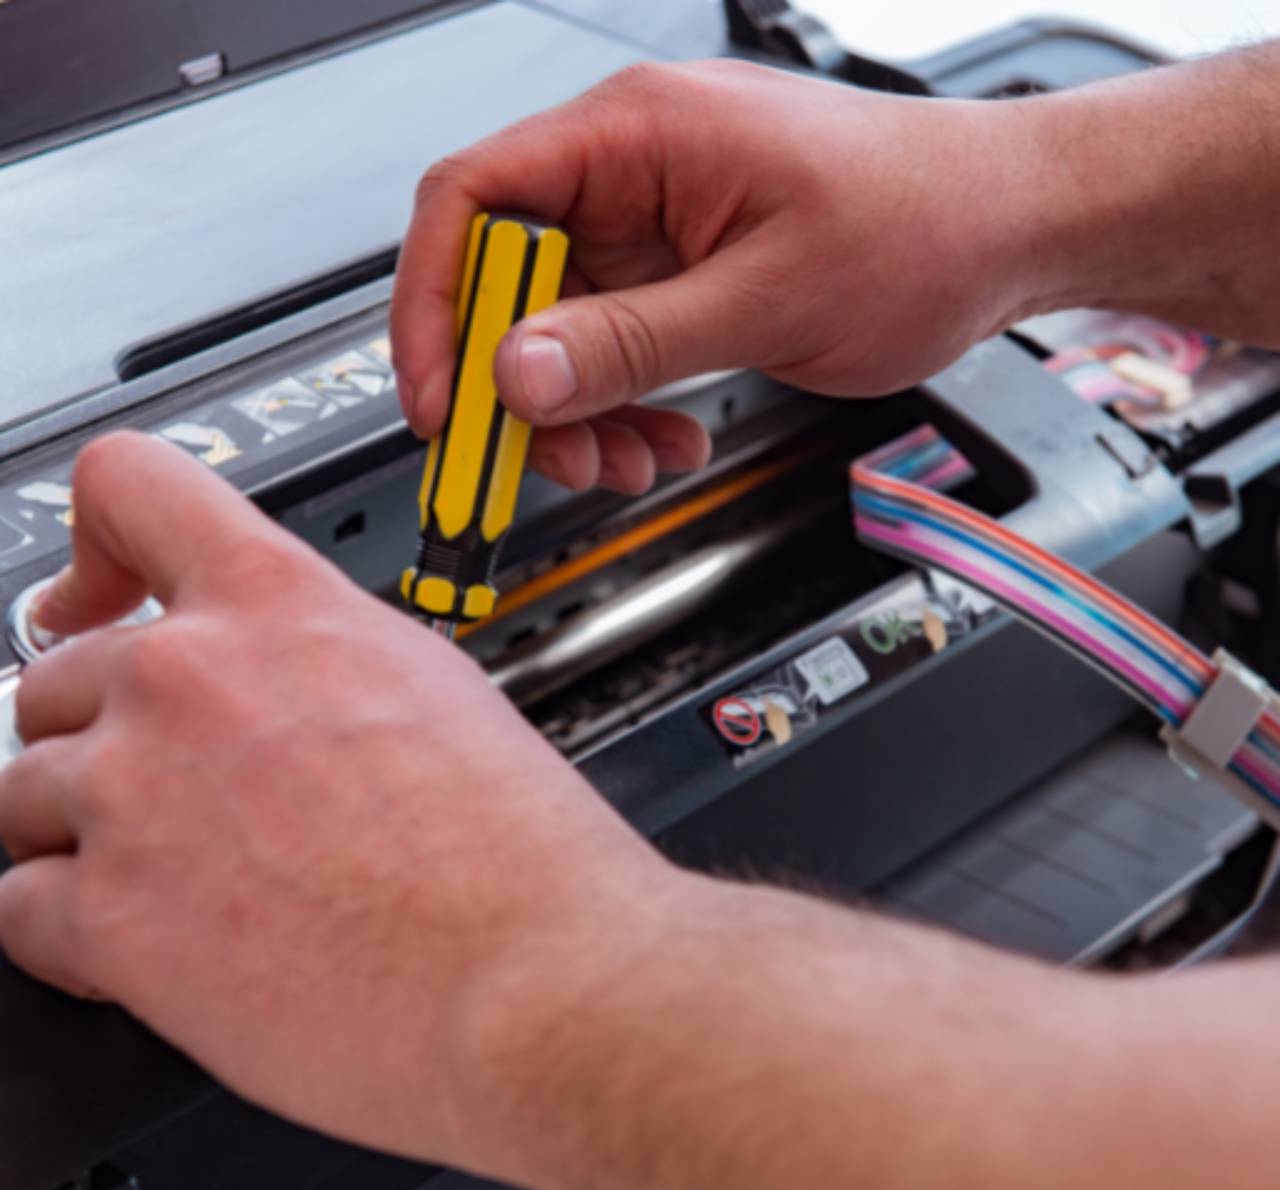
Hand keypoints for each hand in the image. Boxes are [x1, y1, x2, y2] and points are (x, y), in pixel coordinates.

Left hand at [0, 433, 672, 1168]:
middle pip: (56, 678)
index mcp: (278, 604)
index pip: (128, 487)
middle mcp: (186, 680)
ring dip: (80, 835)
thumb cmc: (512, 853)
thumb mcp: (431, 686)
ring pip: (20, 794)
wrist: (532, 977)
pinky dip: (69, 933)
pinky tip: (152, 947)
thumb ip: (316, 659)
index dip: (96, 542)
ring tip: (174, 879)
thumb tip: (276, 681)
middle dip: (103, 736)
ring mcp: (132, 795)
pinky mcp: (107, 919)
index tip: (92, 597)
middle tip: (172, 793)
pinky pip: (18, 906)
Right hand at [392, 60, 1041, 493]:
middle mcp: (632, 173)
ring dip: (579, 413)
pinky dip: (626, 406)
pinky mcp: (681, 275)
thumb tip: (515, 372)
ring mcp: (655, 227)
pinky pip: (615, 349)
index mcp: (637, 134)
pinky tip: (666, 438)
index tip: (445, 396)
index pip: (473, 201)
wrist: (1007, 231)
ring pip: (559, 332)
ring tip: (626, 463)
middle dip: (518, 385)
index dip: (437, 304)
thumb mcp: (764, 298)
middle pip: (508, 283)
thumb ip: (631, 342)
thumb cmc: (922, 222)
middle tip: (541, 458)